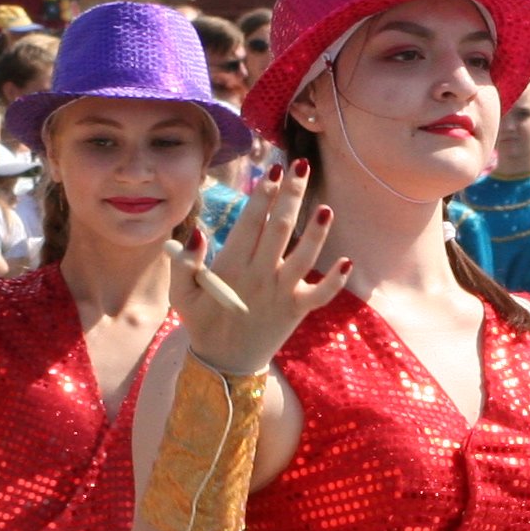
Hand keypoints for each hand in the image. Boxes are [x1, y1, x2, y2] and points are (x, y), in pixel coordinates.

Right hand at [166, 158, 345, 375]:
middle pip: (279, 229)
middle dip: (290, 197)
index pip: (250, 223)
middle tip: (301, 166)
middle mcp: (259, 276)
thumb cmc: (202, 321)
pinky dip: (334, 280)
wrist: (224, 363)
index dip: (262, 196)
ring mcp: (281, 293)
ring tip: (325, 208)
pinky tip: (348, 261)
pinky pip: (320, 295)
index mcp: (232, 267)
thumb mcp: (182, 295)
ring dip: (315, 233)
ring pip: (302, 258)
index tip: (272, 171)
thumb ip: (184, 265)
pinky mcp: (297, 310)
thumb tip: (197, 232)